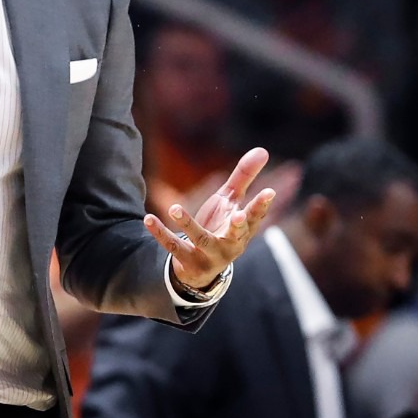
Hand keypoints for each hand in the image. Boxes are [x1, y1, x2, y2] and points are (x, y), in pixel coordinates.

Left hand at [144, 147, 275, 289]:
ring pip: (200, 239)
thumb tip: (263, 150)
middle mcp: (230, 244)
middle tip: (238, 213)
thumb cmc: (221, 226)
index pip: (255, 217)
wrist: (200, 267)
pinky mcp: (187, 260)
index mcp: (243, 229)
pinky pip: (173, 246)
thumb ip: (244, 177)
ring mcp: (209, 254)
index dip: (262, 205)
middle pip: (236, 234)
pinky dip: (160, 233)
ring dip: (187, 224)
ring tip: (174, 208)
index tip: (269, 192)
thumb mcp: (230, 202)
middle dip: (238, 225)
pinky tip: (148, 218)